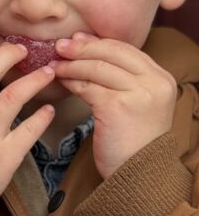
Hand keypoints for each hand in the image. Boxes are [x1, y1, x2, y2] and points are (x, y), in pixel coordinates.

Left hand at [52, 32, 176, 177]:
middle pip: (112, 53)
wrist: (139, 176)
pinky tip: (59, 82)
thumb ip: (122, 79)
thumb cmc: (132, 142)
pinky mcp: (118, 106)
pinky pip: (87, 87)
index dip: (98, 42)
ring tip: (54, 65)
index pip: (126, 49)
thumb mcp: (136, 104)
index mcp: (162, 78)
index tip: (76, 38)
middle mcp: (155, 83)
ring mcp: (139, 93)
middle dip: (82, 47)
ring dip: (71, 64)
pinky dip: (70, 82)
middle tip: (59, 46)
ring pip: (97, 68)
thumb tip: (87, 48)